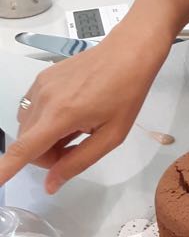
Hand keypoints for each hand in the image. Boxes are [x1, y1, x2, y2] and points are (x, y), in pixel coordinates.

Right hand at [0, 32, 168, 192]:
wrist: (128, 52)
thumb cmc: (126, 92)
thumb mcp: (112, 135)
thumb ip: (78, 162)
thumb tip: (51, 184)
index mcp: (62, 115)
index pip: (24, 149)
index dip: (5, 169)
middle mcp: (44, 99)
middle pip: (27, 144)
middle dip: (48, 155)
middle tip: (77, 146)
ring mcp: (40, 86)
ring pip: (28, 128)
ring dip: (45, 138)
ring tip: (76, 127)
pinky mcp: (42, 78)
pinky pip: (31, 110)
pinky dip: (44, 120)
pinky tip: (70, 113)